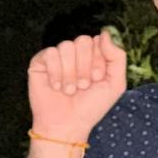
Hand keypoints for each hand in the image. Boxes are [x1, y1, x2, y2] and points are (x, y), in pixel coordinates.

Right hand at [26, 31, 128, 146]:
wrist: (67, 124)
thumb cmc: (91, 106)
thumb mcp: (115, 83)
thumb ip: (117, 56)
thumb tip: (105, 32)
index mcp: (93, 55)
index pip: (98, 40)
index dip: (99, 60)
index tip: (97, 79)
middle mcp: (75, 53)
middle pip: (83, 40)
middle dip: (85, 66)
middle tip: (83, 86)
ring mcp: (57, 57)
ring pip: (66, 46)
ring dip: (70, 72)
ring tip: (69, 90)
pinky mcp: (40, 62)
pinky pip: (49, 53)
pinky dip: (55, 72)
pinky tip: (56, 86)